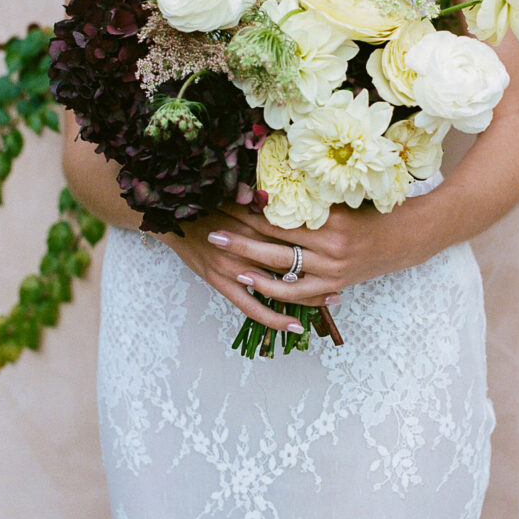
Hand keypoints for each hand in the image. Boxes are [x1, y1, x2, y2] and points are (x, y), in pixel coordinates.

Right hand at [157, 207, 338, 334]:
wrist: (171, 217)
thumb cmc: (206, 202)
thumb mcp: (235, 194)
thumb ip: (260, 199)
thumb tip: (284, 192)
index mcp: (254, 221)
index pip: (296, 235)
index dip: (321, 242)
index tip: (346, 245)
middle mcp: (248, 245)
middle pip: (294, 262)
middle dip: (322, 272)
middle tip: (347, 278)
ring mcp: (234, 268)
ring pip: (279, 287)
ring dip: (308, 297)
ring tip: (332, 301)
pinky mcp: (222, 284)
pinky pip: (252, 308)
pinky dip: (274, 318)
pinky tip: (295, 326)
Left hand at [214, 197, 429, 305]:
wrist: (408, 238)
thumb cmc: (374, 211)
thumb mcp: (344, 197)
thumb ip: (313, 195)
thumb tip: (274, 181)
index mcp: (330, 218)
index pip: (281, 214)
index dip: (251, 208)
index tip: (226, 200)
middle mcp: (330, 246)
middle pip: (274, 241)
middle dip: (239, 234)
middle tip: (210, 227)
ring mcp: (332, 269)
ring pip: (281, 268)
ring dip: (248, 262)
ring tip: (223, 254)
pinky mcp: (335, 285)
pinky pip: (297, 292)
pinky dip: (272, 289)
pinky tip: (250, 282)